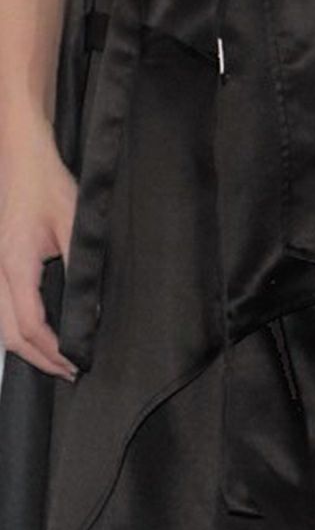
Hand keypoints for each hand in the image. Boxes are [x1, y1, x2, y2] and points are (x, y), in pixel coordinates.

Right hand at [0, 112, 77, 379]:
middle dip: (38, 358)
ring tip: (54, 358)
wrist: (21, 158)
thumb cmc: (48, 185)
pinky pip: (0, 309)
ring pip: (0, 326)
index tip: (75, 362)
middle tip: (68, 370)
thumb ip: (81, 267)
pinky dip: (16, 330)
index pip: (29, 325)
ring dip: (25, 347)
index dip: (52, 350)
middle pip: (9, 336)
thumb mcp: (74, 224)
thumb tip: (91, 307)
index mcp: (15, 266)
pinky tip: (37, 333)